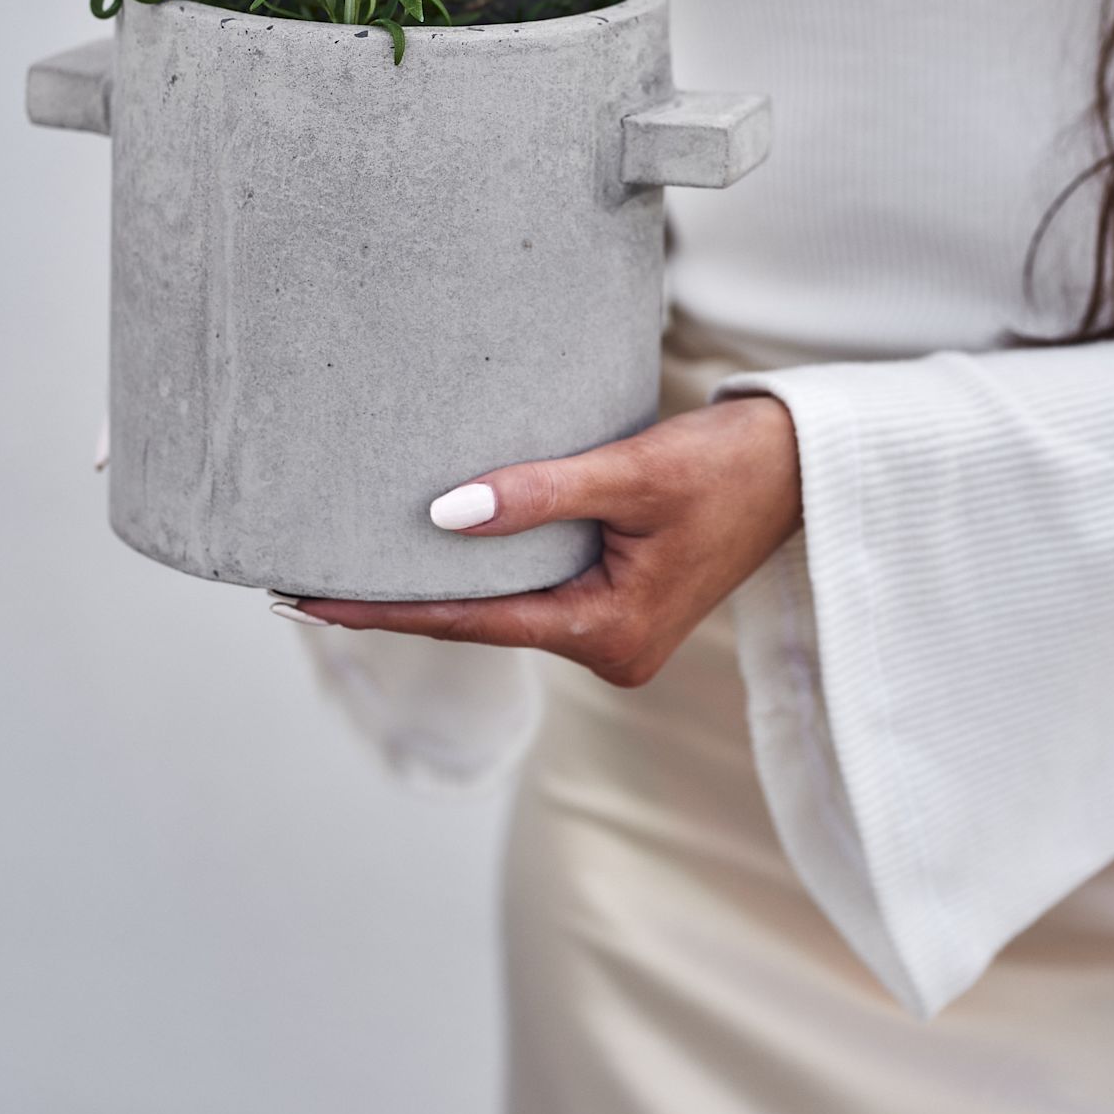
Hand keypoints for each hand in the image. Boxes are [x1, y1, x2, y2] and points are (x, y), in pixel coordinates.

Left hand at [279, 395, 800, 688]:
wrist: (810, 463)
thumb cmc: (733, 464)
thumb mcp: (633, 472)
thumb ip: (537, 494)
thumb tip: (441, 515)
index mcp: (609, 633)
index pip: (469, 622)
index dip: (384, 611)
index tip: (306, 601)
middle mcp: (610, 649)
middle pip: (482, 622)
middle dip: (400, 602)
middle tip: (304, 581)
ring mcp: (620, 631)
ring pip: (510, 605)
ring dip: (445, 583)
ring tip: (357, 558)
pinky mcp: (627, 602)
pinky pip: (540, 588)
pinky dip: (491, 568)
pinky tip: (444, 544)